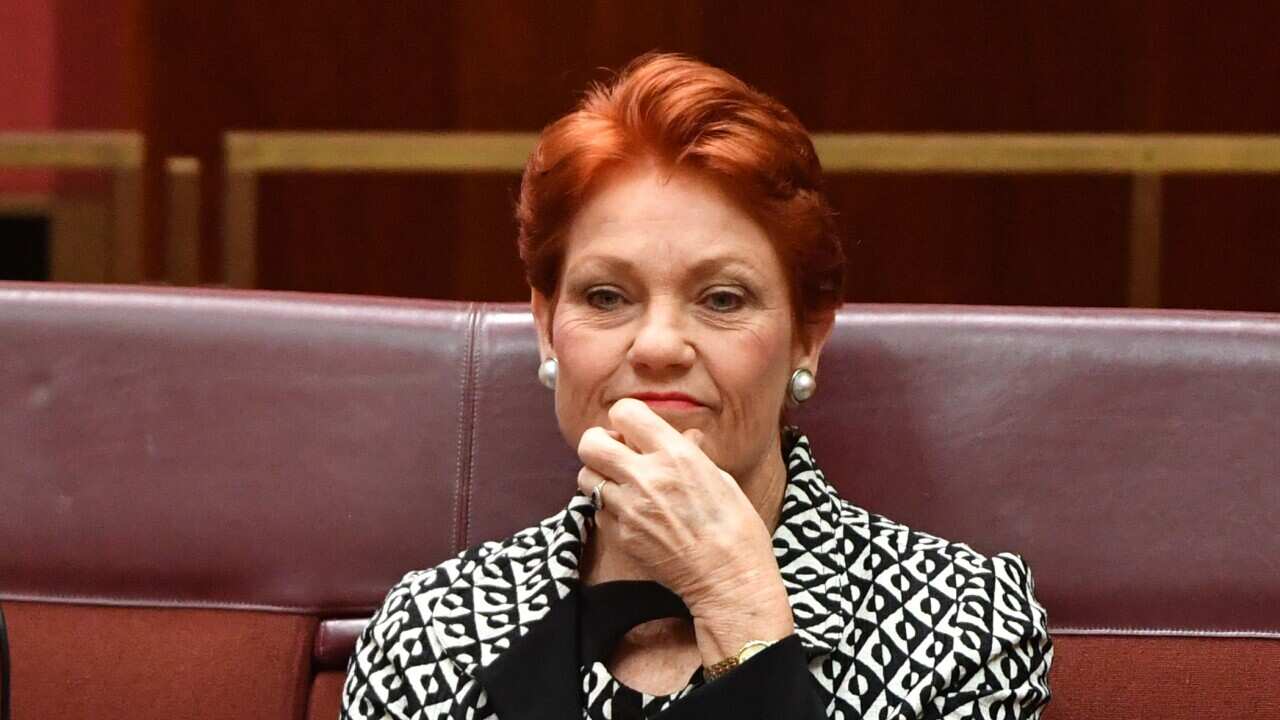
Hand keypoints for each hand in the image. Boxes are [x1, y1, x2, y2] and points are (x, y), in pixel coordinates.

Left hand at [575, 398, 792, 635]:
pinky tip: (629, 513)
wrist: (728, 576)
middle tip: (616, 454)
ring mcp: (629, 507)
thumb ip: (690, 453)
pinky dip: (607, 507)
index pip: (625, 412)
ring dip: (599, 476)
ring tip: (620, 484)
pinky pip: (597, 510)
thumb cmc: (735, 526)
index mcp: (675, 454)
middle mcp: (646, 476)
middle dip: (599, 443)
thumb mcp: (720, 477)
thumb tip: (682, 436)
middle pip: (590, 442)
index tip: (632, 430)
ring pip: (585, 476)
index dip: (625, 419)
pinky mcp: (620, 535)